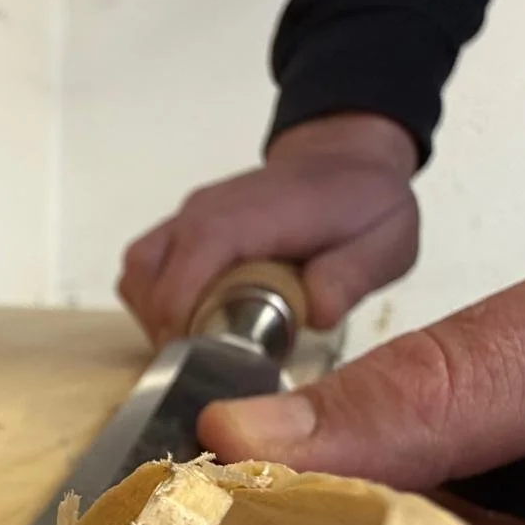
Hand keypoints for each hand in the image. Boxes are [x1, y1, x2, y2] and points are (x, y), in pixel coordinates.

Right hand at [118, 113, 418, 343]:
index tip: (203, 362)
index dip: (183, 319)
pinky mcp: (182, 230)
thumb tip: (312, 312)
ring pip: (138, 275)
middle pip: (147, 277)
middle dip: (167, 330)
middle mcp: (203, 213)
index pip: (189, 263)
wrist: (346, 161)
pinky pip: (145, 270)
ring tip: (200, 347)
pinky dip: (156, 304)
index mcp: (248, 216)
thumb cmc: (365, 204)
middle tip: (209, 363)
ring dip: (156, 319)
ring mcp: (186, 218)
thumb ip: (351, 276)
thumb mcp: (386, 241)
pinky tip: (196, 325)